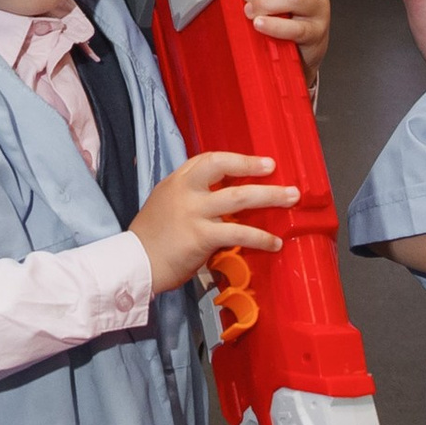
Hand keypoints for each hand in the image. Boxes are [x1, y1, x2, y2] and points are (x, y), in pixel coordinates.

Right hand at [131, 149, 299, 296]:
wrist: (134, 264)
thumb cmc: (150, 239)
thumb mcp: (165, 204)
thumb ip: (190, 197)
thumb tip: (222, 199)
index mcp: (176, 181)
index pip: (208, 159)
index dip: (236, 160)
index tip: (258, 163)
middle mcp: (186, 191)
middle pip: (223, 167)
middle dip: (252, 166)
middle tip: (275, 169)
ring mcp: (194, 212)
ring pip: (239, 198)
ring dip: (269, 196)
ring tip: (291, 198)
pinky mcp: (201, 237)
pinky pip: (239, 233)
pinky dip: (260, 237)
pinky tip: (274, 243)